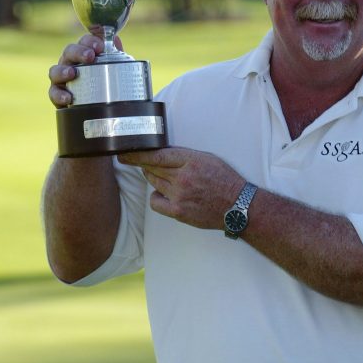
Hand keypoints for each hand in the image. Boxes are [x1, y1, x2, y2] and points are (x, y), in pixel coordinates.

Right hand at [47, 35, 121, 107]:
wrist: (99, 110)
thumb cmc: (107, 86)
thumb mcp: (114, 71)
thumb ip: (115, 56)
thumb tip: (115, 39)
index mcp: (84, 55)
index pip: (85, 43)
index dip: (90, 41)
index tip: (100, 46)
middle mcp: (70, 64)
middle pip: (69, 52)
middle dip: (78, 52)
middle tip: (90, 56)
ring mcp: (61, 79)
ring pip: (55, 71)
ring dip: (63, 71)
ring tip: (72, 74)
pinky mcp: (57, 96)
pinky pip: (53, 93)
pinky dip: (59, 95)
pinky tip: (68, 98)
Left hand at [118, 147, 245, 228]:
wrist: (237, 206)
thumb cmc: (225, 181)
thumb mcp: (208, 159)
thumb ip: (184, 156)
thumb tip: (163, 153)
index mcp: (191, 160)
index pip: (157, 154)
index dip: (137, 153)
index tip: (125, 152)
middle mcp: (183, 177)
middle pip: (151, 167)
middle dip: (142, 164)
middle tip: (135, 161)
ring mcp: (179, 195)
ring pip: (153, 182)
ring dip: (152, 177)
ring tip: (161, 177)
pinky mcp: (178, 211)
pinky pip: (155, 201)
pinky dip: (156, 196)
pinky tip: (163, 194)